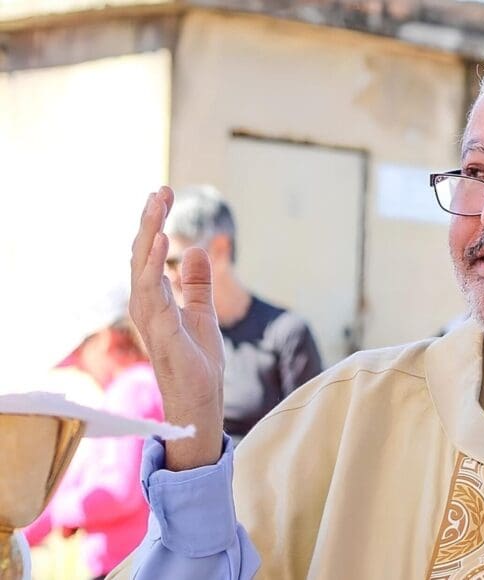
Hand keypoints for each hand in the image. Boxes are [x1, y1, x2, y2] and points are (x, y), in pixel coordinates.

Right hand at [129, 186, 224, 469]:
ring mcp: (150, 318)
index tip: (165, 196)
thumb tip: (198, 251)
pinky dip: (156, 266)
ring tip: (158, 204)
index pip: (150, 254)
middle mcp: (146, 306)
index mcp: (154, 300)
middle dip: (149, 221)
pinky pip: (154, 292)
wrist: (201, 400)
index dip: (155, 225)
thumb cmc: (198, 361)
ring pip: (142, 267)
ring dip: (149, 234)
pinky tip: (164, 242)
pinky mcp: (161, 331)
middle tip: (161, 190)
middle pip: (141, 255)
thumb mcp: (203, 313)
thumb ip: (198, 284)